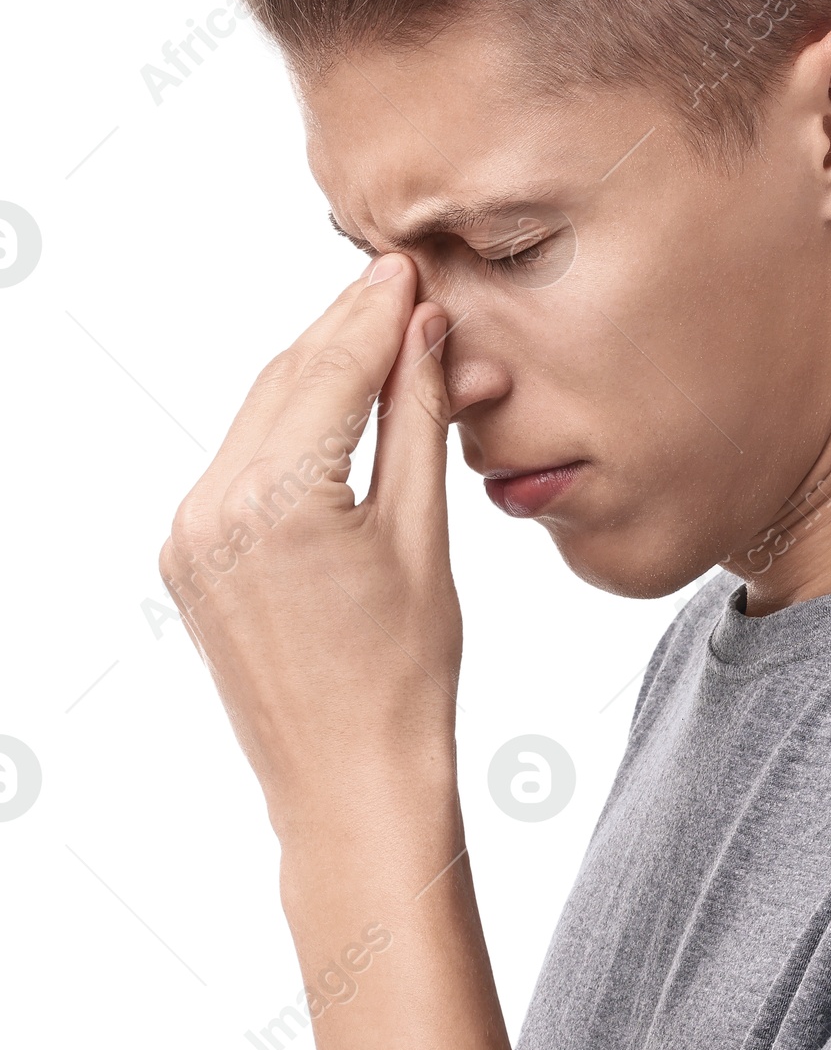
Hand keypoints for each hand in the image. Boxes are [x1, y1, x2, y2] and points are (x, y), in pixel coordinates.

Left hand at [159, 254, 460, 840]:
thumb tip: (421, 331)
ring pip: (261, 416)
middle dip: (346, 329)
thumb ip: (414, 421)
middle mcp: (212, 508)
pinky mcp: (189, 558)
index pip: (332, 370)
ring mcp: (189, 534)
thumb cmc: (404, 677)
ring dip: (317, 371)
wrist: (349, 782)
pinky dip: (290, 426)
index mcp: (275, 501)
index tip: (410, 266)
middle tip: (402, 284)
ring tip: (380, 334)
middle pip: (286, 381)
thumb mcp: (423, 535)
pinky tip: (336, 404)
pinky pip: (242, 464)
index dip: (377, 312)